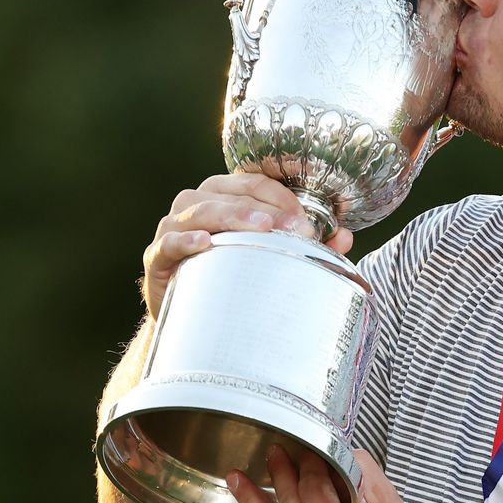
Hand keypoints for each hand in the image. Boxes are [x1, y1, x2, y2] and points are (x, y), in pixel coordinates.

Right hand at [141, 173, 353, 317]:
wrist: (192, 321)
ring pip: (199, 209)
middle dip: (266, 208)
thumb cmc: (233, 277)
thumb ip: (308, 245)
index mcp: (223, 195)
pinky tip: (205, 243)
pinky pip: (168, 243)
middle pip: (229, 193)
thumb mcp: (271, 257)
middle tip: (296, 230)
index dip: (283, 197)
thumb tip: (345, 237)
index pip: (254, 182)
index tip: (309, 223)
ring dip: (232, 215)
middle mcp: (195, 203)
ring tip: (262, 228)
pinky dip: (185, 240)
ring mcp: (172, 228)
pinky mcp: (157, 258)